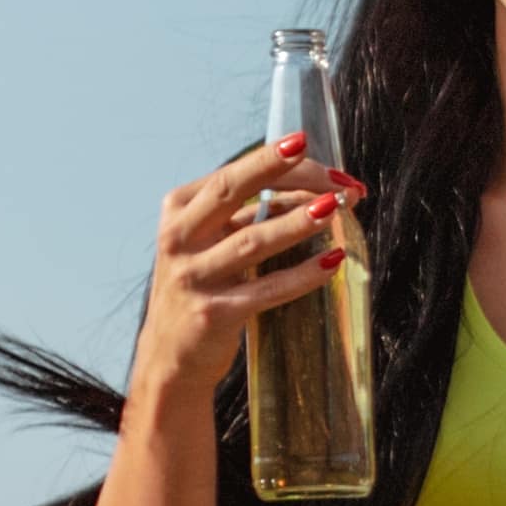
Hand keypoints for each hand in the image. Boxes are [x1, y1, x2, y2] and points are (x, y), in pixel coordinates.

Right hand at [139, 141, 356, 398]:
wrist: (170, 357)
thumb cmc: (201, 287)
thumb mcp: (211, 243)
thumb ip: (248, 215)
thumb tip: (317, 190)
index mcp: (179, 211)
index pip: (231, 175)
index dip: (275, 161)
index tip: (312, 149)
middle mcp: (179, 239)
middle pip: (231, 192)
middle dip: (277, 170)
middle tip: (318, 162)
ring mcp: (193, 277)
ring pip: (251, 241)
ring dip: (297, 222)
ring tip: (335, 208)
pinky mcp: (213, 314)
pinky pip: (266, 289)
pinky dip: (302, 275)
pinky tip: (333, 261)